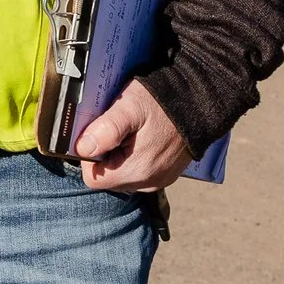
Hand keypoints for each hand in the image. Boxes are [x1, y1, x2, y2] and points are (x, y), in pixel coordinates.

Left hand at [73, 79, 192, 192]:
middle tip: (118, 128)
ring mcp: (159, 180)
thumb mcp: (130, 107)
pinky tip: (143, 137)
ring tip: (132, 131)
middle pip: (108, 177)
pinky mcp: (166, 174)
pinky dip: (135, 157)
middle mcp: (148, 183)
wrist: (200, 100)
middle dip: (106, 154)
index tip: (99, 134)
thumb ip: (106, 130)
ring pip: (123, 175)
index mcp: (137, 171)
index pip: (93, 178)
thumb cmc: (164, 102)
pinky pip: (140, 172)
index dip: (89, 156)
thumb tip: (83, 149)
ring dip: (120, 156)